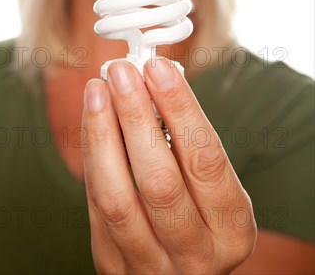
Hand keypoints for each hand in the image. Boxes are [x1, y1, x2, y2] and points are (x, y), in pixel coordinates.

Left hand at [82, 58, 255, 273]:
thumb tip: (152, 80)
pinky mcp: (112, 263)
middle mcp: (195, 254)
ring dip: (103, 134)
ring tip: (98, 90)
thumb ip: (187, 142)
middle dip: (136, 117)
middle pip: (159, 181)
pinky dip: (92, 153)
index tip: (158, 69)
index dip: (179, 109)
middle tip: (122, 72)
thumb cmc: (200, 214)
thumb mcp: (213, 186)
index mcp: (232, 228)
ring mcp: (151, 264)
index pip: (205, 159)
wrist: (179, 270)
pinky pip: (95, 202)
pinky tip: (93, 119)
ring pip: (117, 197)